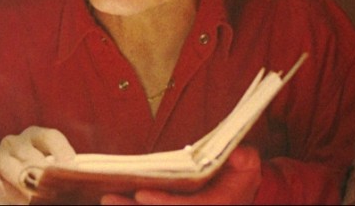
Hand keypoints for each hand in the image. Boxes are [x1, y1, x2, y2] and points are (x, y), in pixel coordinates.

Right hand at [0, 126, 76, 204]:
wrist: (13, 199)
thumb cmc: (36, 185)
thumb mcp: (52, 176)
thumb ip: (62, 173)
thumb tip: (76, 176)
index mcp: (36, 136)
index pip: (50, 137)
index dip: (62, 152)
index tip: (72, 169)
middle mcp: (15, 142)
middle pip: (33, 156)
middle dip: (46, 176)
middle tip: (55, 190)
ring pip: (17, 170)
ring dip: (30, 187)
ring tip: (39, 198)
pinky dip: (12, 194)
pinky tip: (21, 201)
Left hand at [101, 146, 261, 204]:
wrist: (243, 188)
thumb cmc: (241, 172)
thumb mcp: (248, 162)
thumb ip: (243, 158)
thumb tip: (236, 155)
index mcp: (217, 205)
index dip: (164, 202)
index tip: (141, 192)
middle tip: (108, 197)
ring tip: (107, 199)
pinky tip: (115, 200)